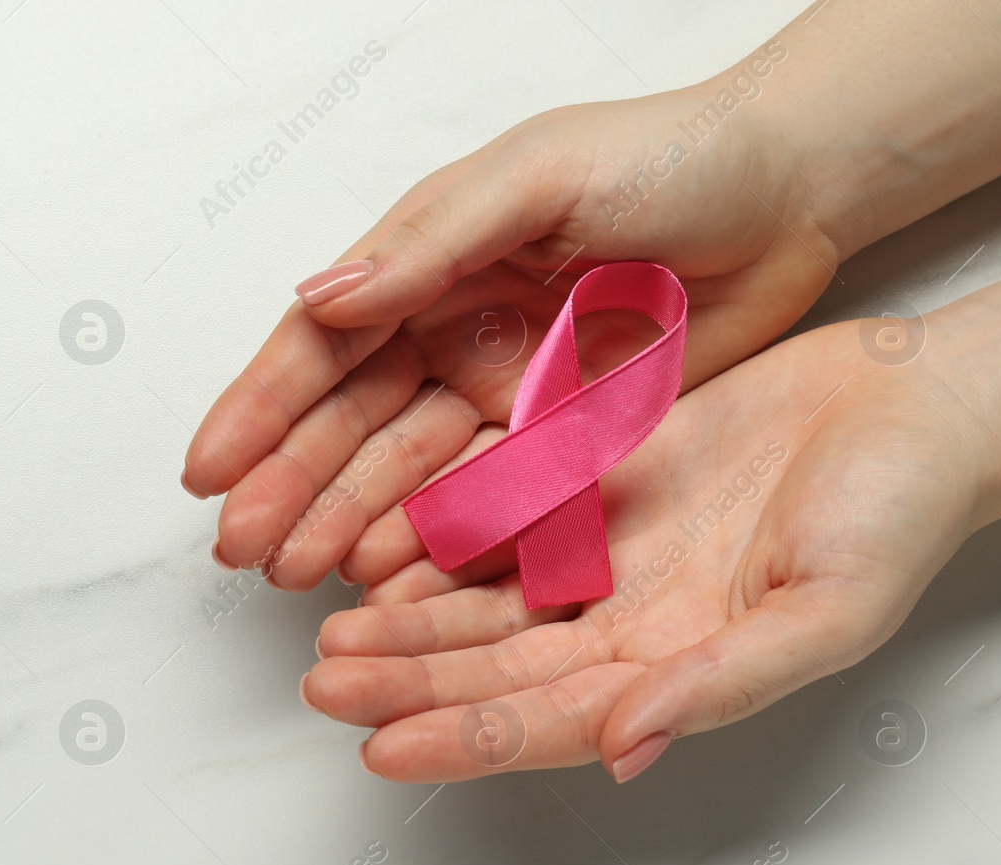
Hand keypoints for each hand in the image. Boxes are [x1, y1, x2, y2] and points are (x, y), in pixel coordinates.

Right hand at [184, 71, 841, 591]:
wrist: (793, 192)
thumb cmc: (668, 156)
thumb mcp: (535, 179)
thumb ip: (428, 246)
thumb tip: (320, 299)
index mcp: (429, 262)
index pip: (323, 345)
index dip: (260, 408)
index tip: (207, 470)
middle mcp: (453, 330)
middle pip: (352, 423)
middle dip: (290, 485)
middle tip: (239, 549)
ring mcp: (506, 389)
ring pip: (408, 471)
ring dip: (347, 522)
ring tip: (295, 574)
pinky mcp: (566, 437)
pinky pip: (491, 498)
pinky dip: (437, 538)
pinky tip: (388, 574)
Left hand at [300, 317, 1000, 782]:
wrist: (912, 401)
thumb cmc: (897, 511)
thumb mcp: (827, 609)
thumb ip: (723, 681)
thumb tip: (624, 748)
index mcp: (676, 670)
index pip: (548, 723)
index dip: (465, 740)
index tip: (382, 749)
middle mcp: (627, 624)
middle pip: (494, 670)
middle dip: (408, 682)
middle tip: (323, 683)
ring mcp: (605, 556)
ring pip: (482, 604)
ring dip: (406, 621)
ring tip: (329, 631)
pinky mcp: (592, 484)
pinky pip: (499, 519)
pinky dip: (439, 537)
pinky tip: (379, 547)